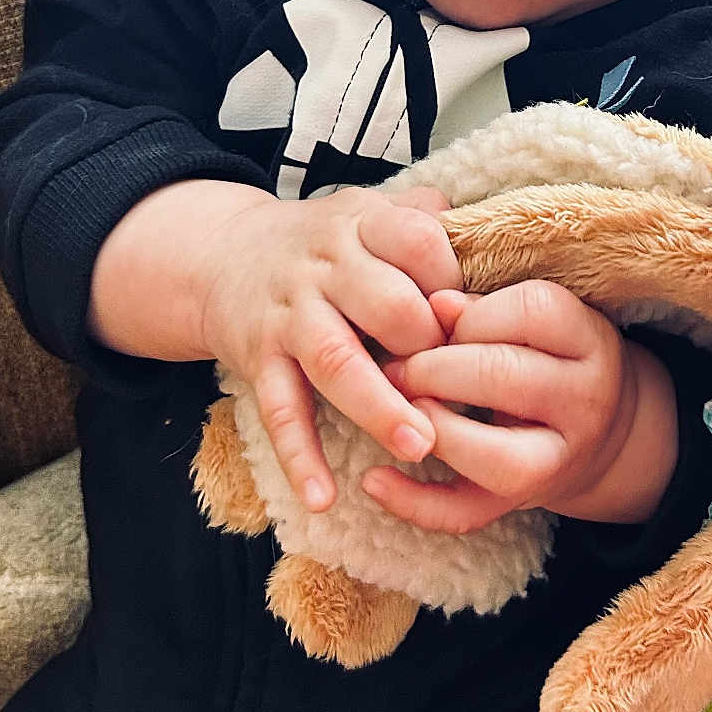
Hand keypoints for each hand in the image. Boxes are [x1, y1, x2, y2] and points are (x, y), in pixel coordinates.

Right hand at [197, 185, 463, 512]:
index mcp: (362, 224)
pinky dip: (300, 456)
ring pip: (337, 361)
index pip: (418, 241)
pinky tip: (324, 498)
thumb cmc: (324, 246)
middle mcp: (323, 267)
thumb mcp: (369, 213)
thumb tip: (490, 242)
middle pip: (387, 304)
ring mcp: (289, 315)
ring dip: (380, 407)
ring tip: (420, 447)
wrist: (221, 257)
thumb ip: (425, 218)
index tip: (468, 316)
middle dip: (427, 348)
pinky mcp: (258, 359)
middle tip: (456, 385)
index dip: (451, 282)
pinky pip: (280, 410)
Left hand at [363, 282, 678, 531]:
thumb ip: (482, 309)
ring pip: (493, 456)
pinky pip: (464, 514)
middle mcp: (585, 402)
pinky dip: (412, 503)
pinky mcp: (520, 502)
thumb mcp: (534, 323)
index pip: (532, 313)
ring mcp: (558, 460)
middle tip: (395, 367)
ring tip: (398, 410)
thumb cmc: (547, 357)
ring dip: (431, 428)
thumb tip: (434, 306)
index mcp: (589, 342)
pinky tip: (374, 479)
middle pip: (505, 377)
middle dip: (433, 369)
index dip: (470, 316)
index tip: (435, 323)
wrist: (600, 432)